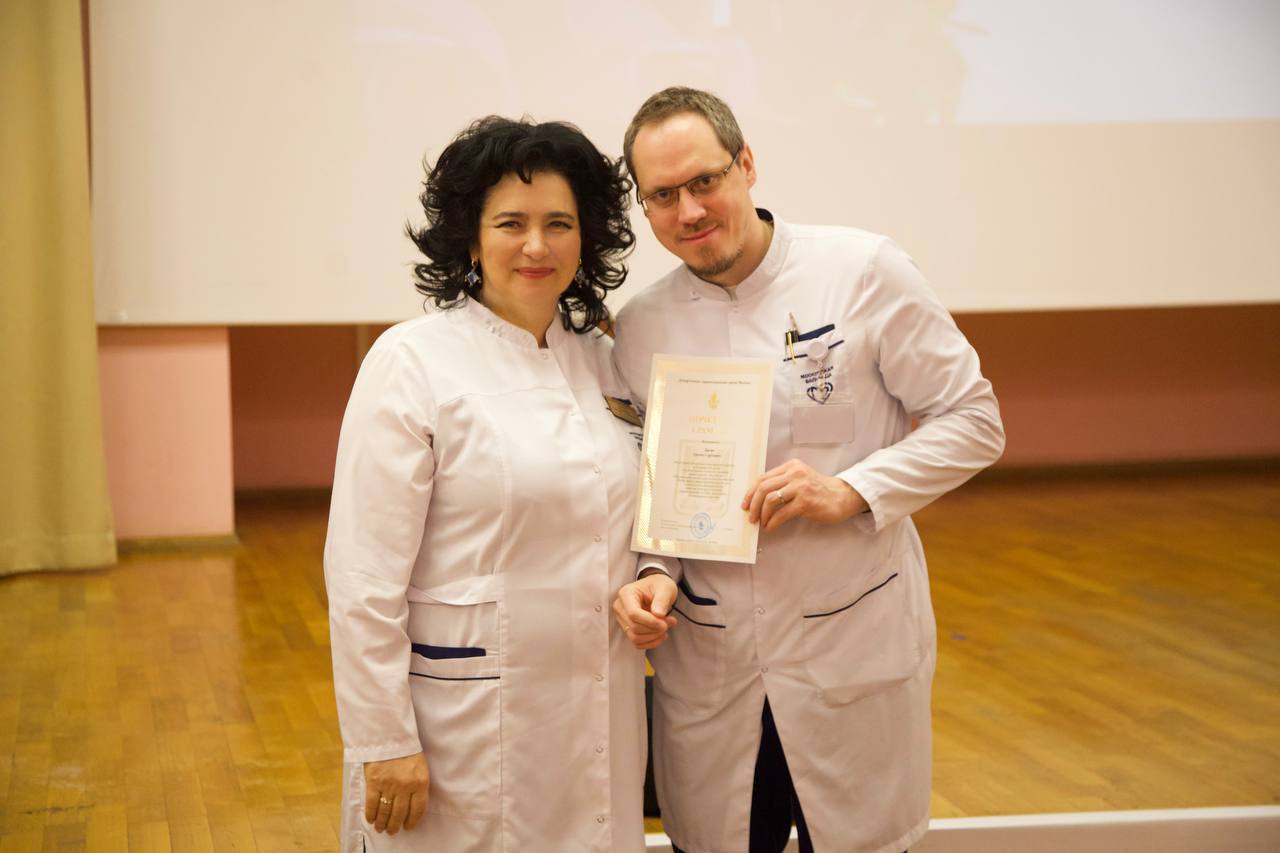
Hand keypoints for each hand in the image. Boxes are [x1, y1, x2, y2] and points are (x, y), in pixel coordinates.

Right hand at [364, 752, 428, 834]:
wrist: (389, 736)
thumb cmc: (406, 750)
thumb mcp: (420, 766)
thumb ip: (418, 785)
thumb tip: (413, 806)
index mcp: (421, 781)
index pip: (418, 809)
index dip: (412, 821)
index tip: (408, 827)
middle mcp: (406, 786)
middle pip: (401, 813)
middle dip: (395, 825)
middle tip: (392, 831)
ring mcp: (389, 785)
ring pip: (386, 811)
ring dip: (382, 823)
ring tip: (381, 828)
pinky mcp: (374, 782)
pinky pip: (372, 804)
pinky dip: (371, 814)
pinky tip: (371, 820)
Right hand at [613, 572, 677, 649]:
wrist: (656, 588)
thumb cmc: (659, 585)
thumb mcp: (665, 588)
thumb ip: (662, 600)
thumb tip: (658, 614)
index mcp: (626, 594)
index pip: (633, 613)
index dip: (650, 622)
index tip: (665, 623)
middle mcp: (620, 607)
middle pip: (634, 627)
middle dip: (654, 629)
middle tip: (670, 622)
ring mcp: (622, 619)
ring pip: (635, 637)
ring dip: (654, 636)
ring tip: (667, 627)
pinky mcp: (627, 629)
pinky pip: (637, 642)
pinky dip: (651, 642)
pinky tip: (660, 635)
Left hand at [743, 458, 867, 531]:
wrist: (842, 497)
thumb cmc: (819, 490)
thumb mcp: (799, 479)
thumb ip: (782, 483)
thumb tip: (757, 499)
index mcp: (791, 466)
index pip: (763, 478)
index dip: (750, 492)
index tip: (745, 504)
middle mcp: (795, 474)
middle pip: (763, 487)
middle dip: (753, 504)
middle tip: (750, 516)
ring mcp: (801, 487)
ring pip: (770, 500)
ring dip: (761, 514)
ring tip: (761, 522)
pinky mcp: (806, 502)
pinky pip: (782, 513)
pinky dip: (773, 522)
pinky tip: (771, 527)